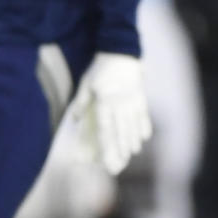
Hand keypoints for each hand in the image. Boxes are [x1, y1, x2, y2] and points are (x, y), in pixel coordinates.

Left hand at [69, 53, 151, 175]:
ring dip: (132, 142)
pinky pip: (144, 116)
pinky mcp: (141, 97)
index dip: (107, 146)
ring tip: (131, 154)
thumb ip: (81, 102)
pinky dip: (144, 128)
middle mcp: (121, 103)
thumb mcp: (86, 83)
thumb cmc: (100, 69)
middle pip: (121, 132)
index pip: (106, 129)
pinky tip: (143, 138)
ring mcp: (133, 100)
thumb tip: (74, 119)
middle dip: (120, 150)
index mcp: (105, 101)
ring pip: (133, 126)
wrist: (121, 52)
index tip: (107, 160)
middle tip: (119, 166)